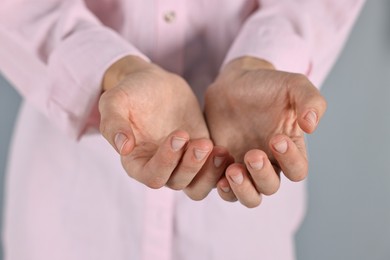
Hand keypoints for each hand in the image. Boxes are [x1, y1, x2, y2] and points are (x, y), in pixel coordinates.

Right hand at [99, 56, 230, 199]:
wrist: (154, 83)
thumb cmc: (131, 93)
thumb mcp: (114, 102)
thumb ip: (114, 124)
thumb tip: (123, 148)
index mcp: (136, 162)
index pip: (152, 176)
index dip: (167, 161)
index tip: (180, 134)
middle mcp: (159, 168)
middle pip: (178, 182)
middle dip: (192, 165)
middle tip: (203, 143)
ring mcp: (181, 162)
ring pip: (197, 185)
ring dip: (209, 172)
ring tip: (219, 150)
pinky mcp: (199, 155)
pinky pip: (212, 172)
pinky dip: (220, 167)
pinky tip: (226, 152)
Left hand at [204, 56, 326, 206]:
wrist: (233, 84)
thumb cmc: (267, 85)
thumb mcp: (294, 85)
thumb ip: (311, 101)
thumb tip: (311, 126)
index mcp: (289, 150)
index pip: (297, 171)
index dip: (290, 160)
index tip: (277, 138)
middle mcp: (269, 164)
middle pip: (269, 187)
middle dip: (262, 175)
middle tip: (252, 154)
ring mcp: (244, 167)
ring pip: (248, 197)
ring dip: (242, 189)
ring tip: (232, 170)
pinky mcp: (221, 167)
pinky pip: (223, 188)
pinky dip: (221, 185)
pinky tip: (217, 169)